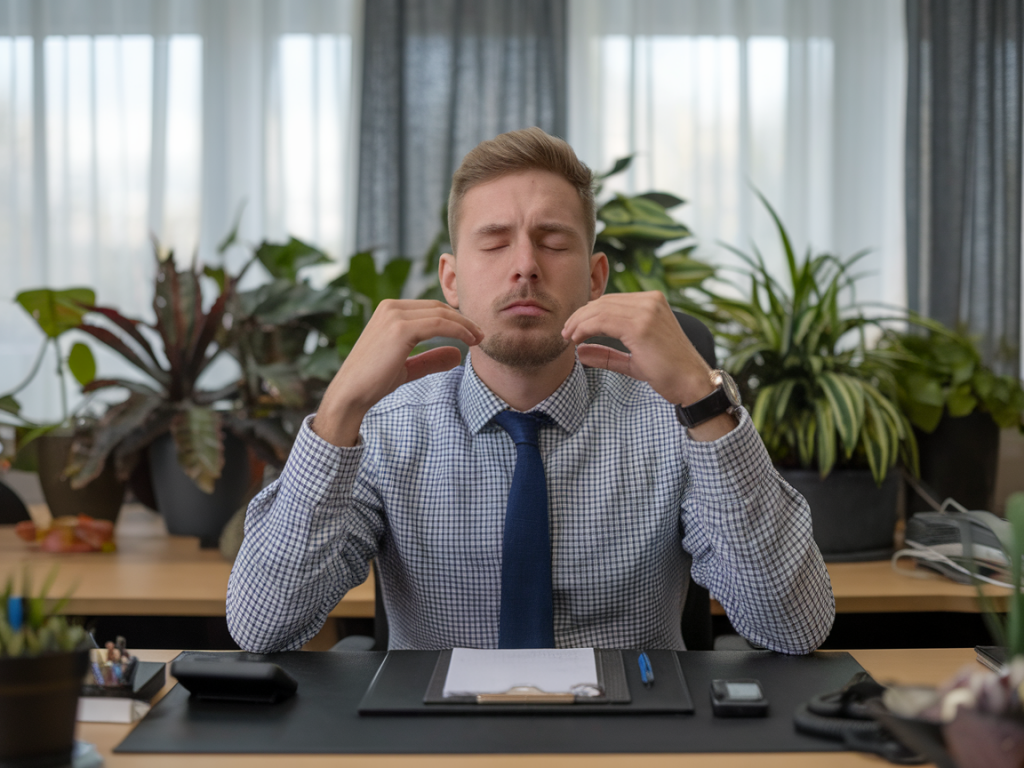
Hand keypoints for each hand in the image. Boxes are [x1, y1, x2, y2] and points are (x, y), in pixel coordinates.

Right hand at [312, 300, 482, 445]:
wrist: (351, 393)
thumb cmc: (374, 381)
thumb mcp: (407, 366)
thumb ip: (430, 359)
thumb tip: (458, 356)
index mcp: (390, 310)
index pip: (431, 308)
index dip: (455, 318)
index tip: (473, 332)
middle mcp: (391, 307)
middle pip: (438, 307)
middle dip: (463, 320)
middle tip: (481, 334)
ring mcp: (394, 316)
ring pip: (441, 314)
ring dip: (465, 324)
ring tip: (479, 338)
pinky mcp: (399, 329)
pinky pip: (438, 324)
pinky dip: (458, 330)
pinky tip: (469, 341)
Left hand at [562, 292, 735, 440]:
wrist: (692, 384)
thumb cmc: (667, 372)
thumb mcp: (633, 360)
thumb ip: (607, 354)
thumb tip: (580, 351)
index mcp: (652, 302)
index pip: (611, 301)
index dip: (588, 313)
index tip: (572, 329)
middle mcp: (651, 301)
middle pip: (603, 302)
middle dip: (579, 317)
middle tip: (565, 333)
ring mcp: (647, 311)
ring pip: (599, 310)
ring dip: (578, 323)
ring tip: (568, 337)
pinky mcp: (641, 326)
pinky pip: (603, 321)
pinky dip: (585, 329)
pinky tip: (577, 340)